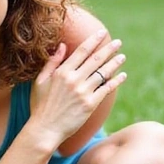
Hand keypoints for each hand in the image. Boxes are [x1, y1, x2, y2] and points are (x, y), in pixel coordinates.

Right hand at [28, 30, 125, 145]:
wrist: (44, 130)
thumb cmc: (40, 106)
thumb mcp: (40, 82)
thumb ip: (52, 63)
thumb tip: (61, 45)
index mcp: (62, 72)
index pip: (81, 51)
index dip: (93, 40)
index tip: (101, 33)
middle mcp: (74, 80)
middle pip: (95, 59)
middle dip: (108, 49)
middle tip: (118, 42)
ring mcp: (83, 92)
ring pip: (103, 73)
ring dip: (115, 63)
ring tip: (122, 56)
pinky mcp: (90, 104)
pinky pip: (106, 89)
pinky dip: (116, 81)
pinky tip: (123, 75)